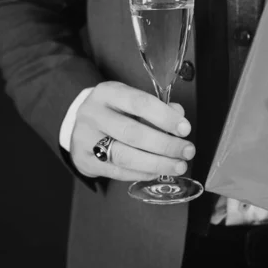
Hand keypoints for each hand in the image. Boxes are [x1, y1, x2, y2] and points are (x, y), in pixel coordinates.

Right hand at [69, 81, 195, 180]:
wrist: (80, 124)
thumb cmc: (115, 111)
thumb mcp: (132, 100)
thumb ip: (157, 107)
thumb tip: (179, 116)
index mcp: (107, 93)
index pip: (140, 103)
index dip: (165, 118)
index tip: (185, 129)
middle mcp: (93, 114)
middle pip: (133, 133)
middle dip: (165, 145)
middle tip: (187, 151)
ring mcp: (85, 139)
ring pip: (125, 156)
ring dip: (157, 163)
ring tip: (178, 166)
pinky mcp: (84, 161)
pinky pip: (118, 172)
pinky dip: (142, 173)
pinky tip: (158, 172)